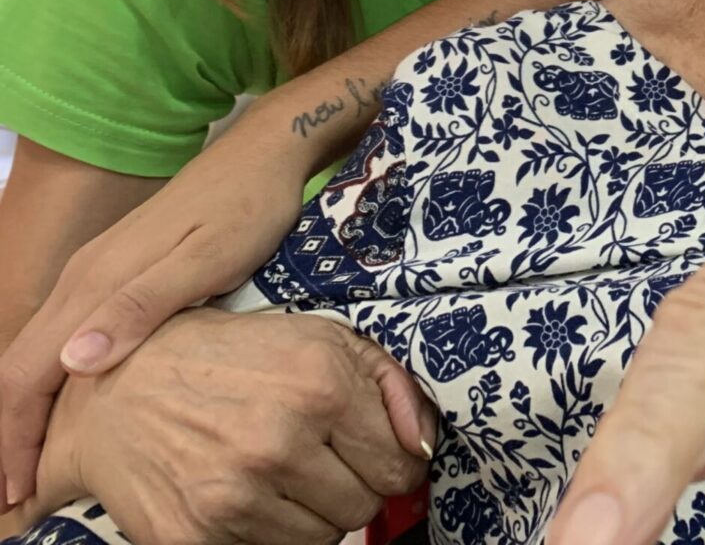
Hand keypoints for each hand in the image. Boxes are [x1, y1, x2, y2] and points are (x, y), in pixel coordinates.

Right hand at [0, 124, 314, 503]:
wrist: (267, 152)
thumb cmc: (248, 207)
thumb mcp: (208, 257)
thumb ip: (142, 305)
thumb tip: (72, 361)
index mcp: (96, 281)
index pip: (26, 371)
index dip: (15, 436)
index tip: (18, 491)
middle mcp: (84, 278)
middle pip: (21, 366)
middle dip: (12, 434)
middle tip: (21, 497)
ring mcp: (98, 273)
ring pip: (41, 351)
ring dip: (32, 411)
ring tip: (42, 468)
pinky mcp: (119, 273)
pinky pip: (66, 336)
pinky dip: (57, 383)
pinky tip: (80, 412)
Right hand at [29, 309, 432, 544]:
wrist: (120, 386)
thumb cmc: (232, 357)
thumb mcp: (321, 339)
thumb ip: (389, 384)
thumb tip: (424, 442)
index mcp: (320, 385)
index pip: (400, 465)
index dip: (392, 462)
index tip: (370, 454)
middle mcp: (278, 441)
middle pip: (363, 508)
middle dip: (350, 487)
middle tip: (317, 460)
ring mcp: (233, 495)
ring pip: (320, 540)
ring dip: (310, 513)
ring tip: (277, 473)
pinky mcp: (192, 537)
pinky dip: (264, 532)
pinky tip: (243, 493)